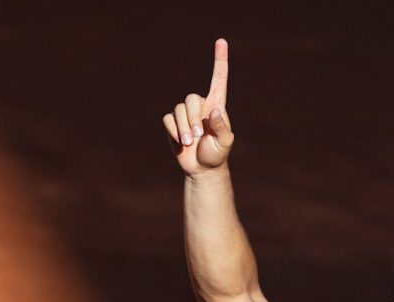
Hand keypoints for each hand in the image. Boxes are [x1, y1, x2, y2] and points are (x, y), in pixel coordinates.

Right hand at [163, 38, 233, 174]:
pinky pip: (168, 119)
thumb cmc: (217, 154)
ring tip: (190, 143)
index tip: (221, 41)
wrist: (202, 168)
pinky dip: (173, 132)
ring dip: (183, 128)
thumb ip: (222, 127)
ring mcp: (185, 114)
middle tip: (198, 137)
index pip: (219, 79)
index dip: (220, 60)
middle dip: (192, 119)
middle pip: (191, 99)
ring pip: (178, 110)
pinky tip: (181, 143)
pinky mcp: (173, 123)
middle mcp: (201, 106)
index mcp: (217, 105)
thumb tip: (216, 110)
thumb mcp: (224, 143)